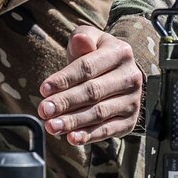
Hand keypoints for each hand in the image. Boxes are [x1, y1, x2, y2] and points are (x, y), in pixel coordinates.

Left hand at [38, 26, 144, 145]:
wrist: (117, 74)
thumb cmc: (96, 56)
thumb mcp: (89, 40)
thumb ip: (82, 38)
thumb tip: (80, 40)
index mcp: (121, 52)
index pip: (88, 67)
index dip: (65, 79)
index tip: (44, 89)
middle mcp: (131, 76)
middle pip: (93, 91)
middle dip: (65, 102)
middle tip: (44, 111)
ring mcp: (133, 100)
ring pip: (99, 113)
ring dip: (73, 121)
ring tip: (52, 126)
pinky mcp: (130, 120)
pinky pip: (108, 130)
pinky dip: (89, 136)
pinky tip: (72, 138)